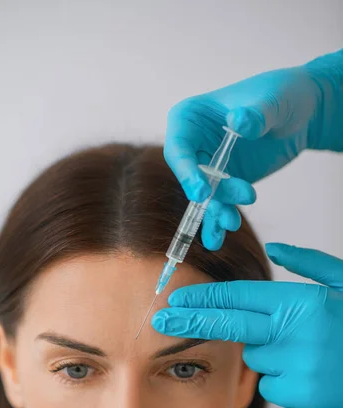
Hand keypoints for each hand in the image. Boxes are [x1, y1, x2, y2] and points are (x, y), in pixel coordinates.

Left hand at [152, 243, 342, 407]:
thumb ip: (310, 263)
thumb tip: (277, 247)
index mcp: (303, 301)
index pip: (239, 298)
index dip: (203, 299)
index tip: (173, 300)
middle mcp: (296, 332)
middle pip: (230, 326)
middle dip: (191, 322)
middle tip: (160, 322)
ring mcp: (298, 366)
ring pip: (257, 357)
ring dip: (270, 352)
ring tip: (308, 349)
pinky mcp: (302, 395)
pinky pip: (273, 383)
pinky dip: (284, 377)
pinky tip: (313, 370)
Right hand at [164, 49, 342, 249]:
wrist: (302, 113)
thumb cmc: (282, 95)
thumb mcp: (272, 100)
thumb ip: (255, 114)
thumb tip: (238, 122)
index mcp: (191, 117)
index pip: (178, 148)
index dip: (187, 172)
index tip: (203, 191)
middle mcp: (194, 143)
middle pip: (191, 177)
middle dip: (210, 196)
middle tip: (233, 208)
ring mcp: (209, 165)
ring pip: (205, 196)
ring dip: (217, 212)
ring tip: (233, 223)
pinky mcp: (224, 183)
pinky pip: (217, 205)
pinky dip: (217, 223)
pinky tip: (216, 240)